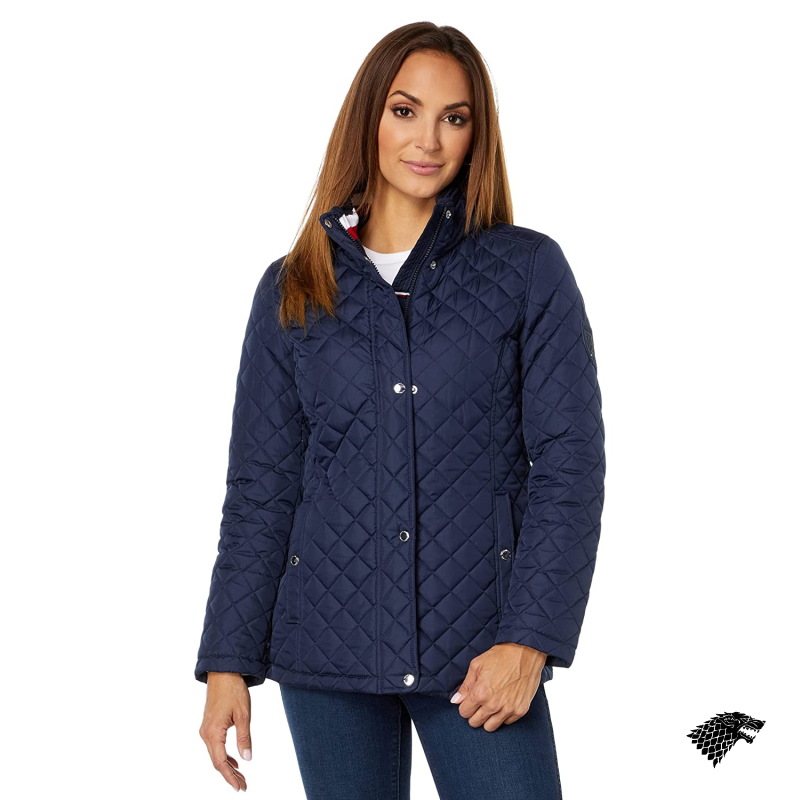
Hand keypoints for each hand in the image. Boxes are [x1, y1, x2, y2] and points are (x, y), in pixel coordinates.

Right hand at [198, 672, 251, 791]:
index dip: (230, 777)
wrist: (223, 672)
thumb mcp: (243, 714)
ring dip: (228, 766)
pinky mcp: (209, 724)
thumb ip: (244, 738)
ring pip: (216, 754)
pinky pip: (215, 745)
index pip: (221, 762)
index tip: (239, 787)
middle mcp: (206, 733)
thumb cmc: (233, 690)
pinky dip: (224, 755)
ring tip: (241, 776)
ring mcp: (206, 729)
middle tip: (243, 785)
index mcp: (213, 732)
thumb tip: (247, 759)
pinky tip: (235, 760)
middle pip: (217, 761)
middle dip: (230, 775)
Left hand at [450, 643, 546, 730]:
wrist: (526, 653)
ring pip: (490, 727)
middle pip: (475, 723)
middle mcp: (494, 704)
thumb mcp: (477, 665)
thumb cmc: (501, 656)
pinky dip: (503, 716)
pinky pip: (506, 723)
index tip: (469, 701)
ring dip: (487, 718)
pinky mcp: (520, 710)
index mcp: (481, 692)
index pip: (464, 713)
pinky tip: (503, 704)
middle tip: (479, 703)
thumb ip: (465, 686)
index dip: (465, 706)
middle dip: (474, 714)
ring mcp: (508, 709)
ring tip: (490, 706)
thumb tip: (455, 701)